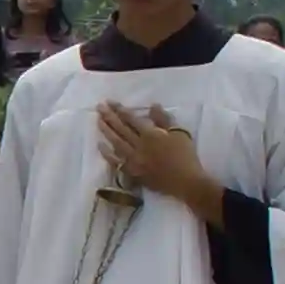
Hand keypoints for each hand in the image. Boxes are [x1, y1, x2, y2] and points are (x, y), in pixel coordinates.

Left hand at [95, 103, 222, 222]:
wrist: (186, 181)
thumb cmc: (185, 156)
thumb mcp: (179, 133)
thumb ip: (164, 119)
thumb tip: (153, 105)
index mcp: (151, 134)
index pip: (132, 119)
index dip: (120, 110)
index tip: (110, 102)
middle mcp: (139, 146)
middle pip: (121, 129)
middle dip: (109, 116)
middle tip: (99, 107)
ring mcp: (133, 159)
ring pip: (116, 142)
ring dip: (106, 131)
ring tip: (98, 121)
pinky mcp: (132, 172)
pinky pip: (116, 162)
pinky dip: (107, 153)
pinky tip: (100, 145)